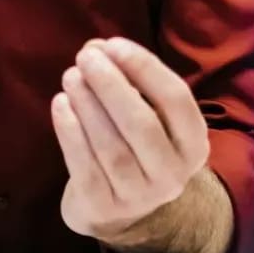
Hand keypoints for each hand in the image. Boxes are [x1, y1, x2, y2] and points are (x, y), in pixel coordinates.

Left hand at [51, 38, 210, 245]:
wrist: (118, 208)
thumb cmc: (134, 145)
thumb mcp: (145, 113)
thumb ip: (127, 78)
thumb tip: (96, 48)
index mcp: (193, 143)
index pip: (176, 99)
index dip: (145, 68)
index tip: (114, 44)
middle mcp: (173, 174)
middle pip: (141, 124)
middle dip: (111, 85)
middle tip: (85, 57)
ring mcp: (139, 197)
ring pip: (111, 146)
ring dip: (88, 105)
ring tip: (70, 76)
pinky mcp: (103, 207)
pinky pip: (84, 166)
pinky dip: (70, 132)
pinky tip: (60, 104)